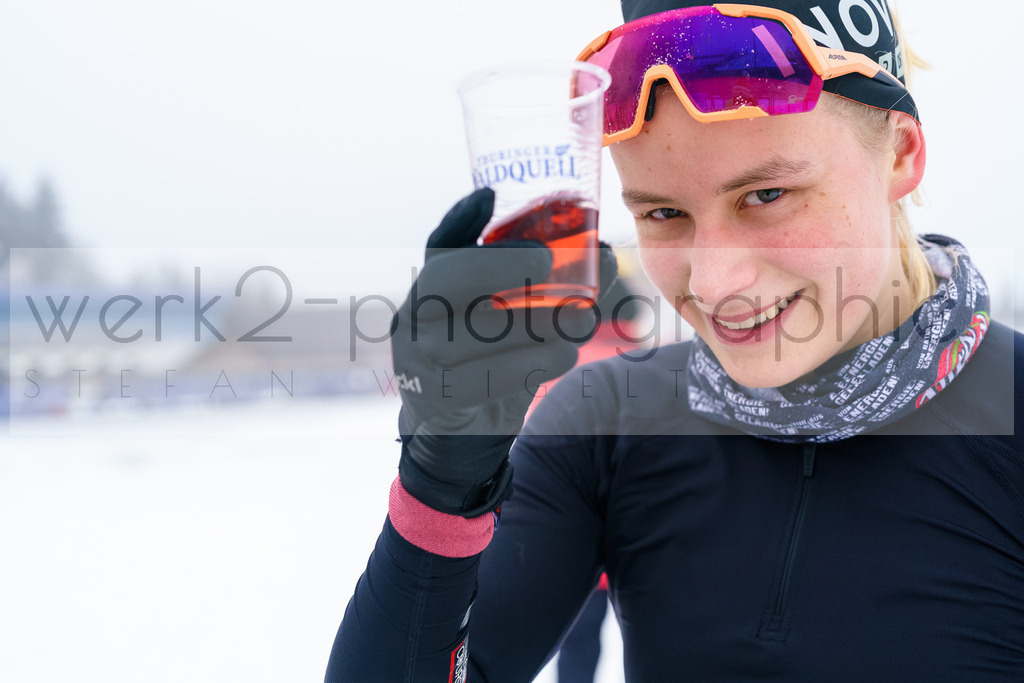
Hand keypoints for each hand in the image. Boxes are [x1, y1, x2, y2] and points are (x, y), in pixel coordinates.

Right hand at [392, 187, 616, 515]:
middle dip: (499, 265)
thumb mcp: (511, 319)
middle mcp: (414, 317)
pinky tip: (564, 357)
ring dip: (532, 325)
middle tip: (548, 264)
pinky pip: (481, 379)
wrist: (463, 433)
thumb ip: (547, 286)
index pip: (440, 246)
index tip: (490, 197)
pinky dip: (528, 366)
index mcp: (431, 288)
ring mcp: (416, 359)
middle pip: (446, 280)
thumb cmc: (494, 361)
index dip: (460, 219)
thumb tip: (603, 250)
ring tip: (582, 323)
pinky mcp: (434, 398)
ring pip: (470, 331)